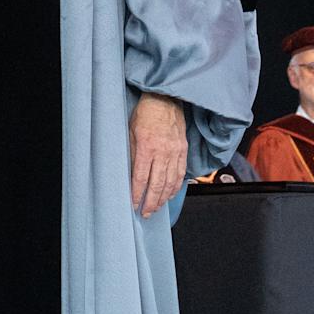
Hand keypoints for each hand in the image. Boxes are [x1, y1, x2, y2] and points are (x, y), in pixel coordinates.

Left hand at [129, 92, 188, 217]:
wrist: (166, 100)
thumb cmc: (145, 113)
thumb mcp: (130, 132)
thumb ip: (132, 154)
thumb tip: (130, 175)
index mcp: (147, 147)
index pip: (141, 177)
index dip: (137, 194)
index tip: (134, 204)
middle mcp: (163, 152)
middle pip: (157, 184)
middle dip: (151, 202)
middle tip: (145, 213)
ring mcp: (175, 152)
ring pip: (170, 182)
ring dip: (163, 198)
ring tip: (156, 208)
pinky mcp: (183, 151)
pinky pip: (180, 174)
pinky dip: (175, 187)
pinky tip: (169, 195)